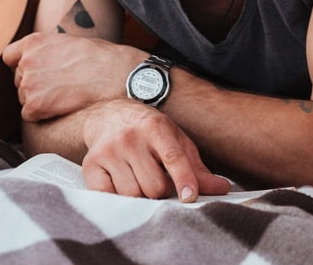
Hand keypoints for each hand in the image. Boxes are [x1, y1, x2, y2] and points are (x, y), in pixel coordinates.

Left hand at [2, 32, 137, 121]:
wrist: (115, 76)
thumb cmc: (101, 58)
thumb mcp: (69, 42)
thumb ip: (47, 50)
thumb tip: (41, 61)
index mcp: (33, 42)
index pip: (10, 56)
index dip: (21, 65)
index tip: (35, 71)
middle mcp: (26, 61)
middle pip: (19, 79)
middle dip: (35, 84)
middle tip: (59, 86)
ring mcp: (28, 83)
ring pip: (24, 98)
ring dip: (39, 100)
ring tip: (65, 95)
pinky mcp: (34, 105)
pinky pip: (29, 115)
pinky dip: (42, 115)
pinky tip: (62, 107)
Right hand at [80, 99, 230, 201]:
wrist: (109, 115)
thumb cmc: (149, 131)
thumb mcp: (176, 140)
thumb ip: (196, 167)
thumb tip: (222, 189)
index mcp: (156, 128)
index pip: (173, 157)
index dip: (184, 179)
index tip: (190, 196)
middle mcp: (130, 137)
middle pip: (154, 185)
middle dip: (161, 191)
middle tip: (158, 179)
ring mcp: (109, 151)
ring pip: (132, 194)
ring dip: (140, 195)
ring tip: (138, 178)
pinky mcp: (91, 164)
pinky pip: (107, 196)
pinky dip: (117, 197)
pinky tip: (120, 182)